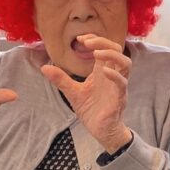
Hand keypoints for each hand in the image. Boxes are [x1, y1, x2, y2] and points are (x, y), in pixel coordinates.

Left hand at [41, 35, 131, 153]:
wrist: (100, 130)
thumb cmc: (91, 110)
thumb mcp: (72, 92)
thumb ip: (61, 79)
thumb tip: (44, 67)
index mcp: (102, 71)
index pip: (105, 47)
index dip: (95, 39)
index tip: (80, 39)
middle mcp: (111, 75)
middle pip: (117, 50)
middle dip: (103, 42)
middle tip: (87, 43)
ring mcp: (117, 86)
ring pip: (125, 63)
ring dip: (112, 54)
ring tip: (97, 53)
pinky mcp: (119, 98)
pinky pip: (122, 83)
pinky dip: (114, 75)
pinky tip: (104, 72)